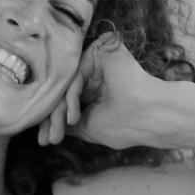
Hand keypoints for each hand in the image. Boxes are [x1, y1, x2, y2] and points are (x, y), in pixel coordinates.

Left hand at [38, 33, 164, 148]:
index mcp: (95, 90)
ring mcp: (96, 63)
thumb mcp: (88, 127)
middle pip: (63, 93)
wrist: (149, 117)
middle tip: (47, 140)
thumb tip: (47, 125)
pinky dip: (72, 99)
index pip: (66, 101)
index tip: (44, 142)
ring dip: (60, 113)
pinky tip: (75, 117)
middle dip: (52, 119)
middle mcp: (94, 74)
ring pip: (67, 86)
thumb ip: (67, 121)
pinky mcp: (100, 52)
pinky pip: (76, 77)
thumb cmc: (125, 126)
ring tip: (59, 132)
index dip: (53, 121)